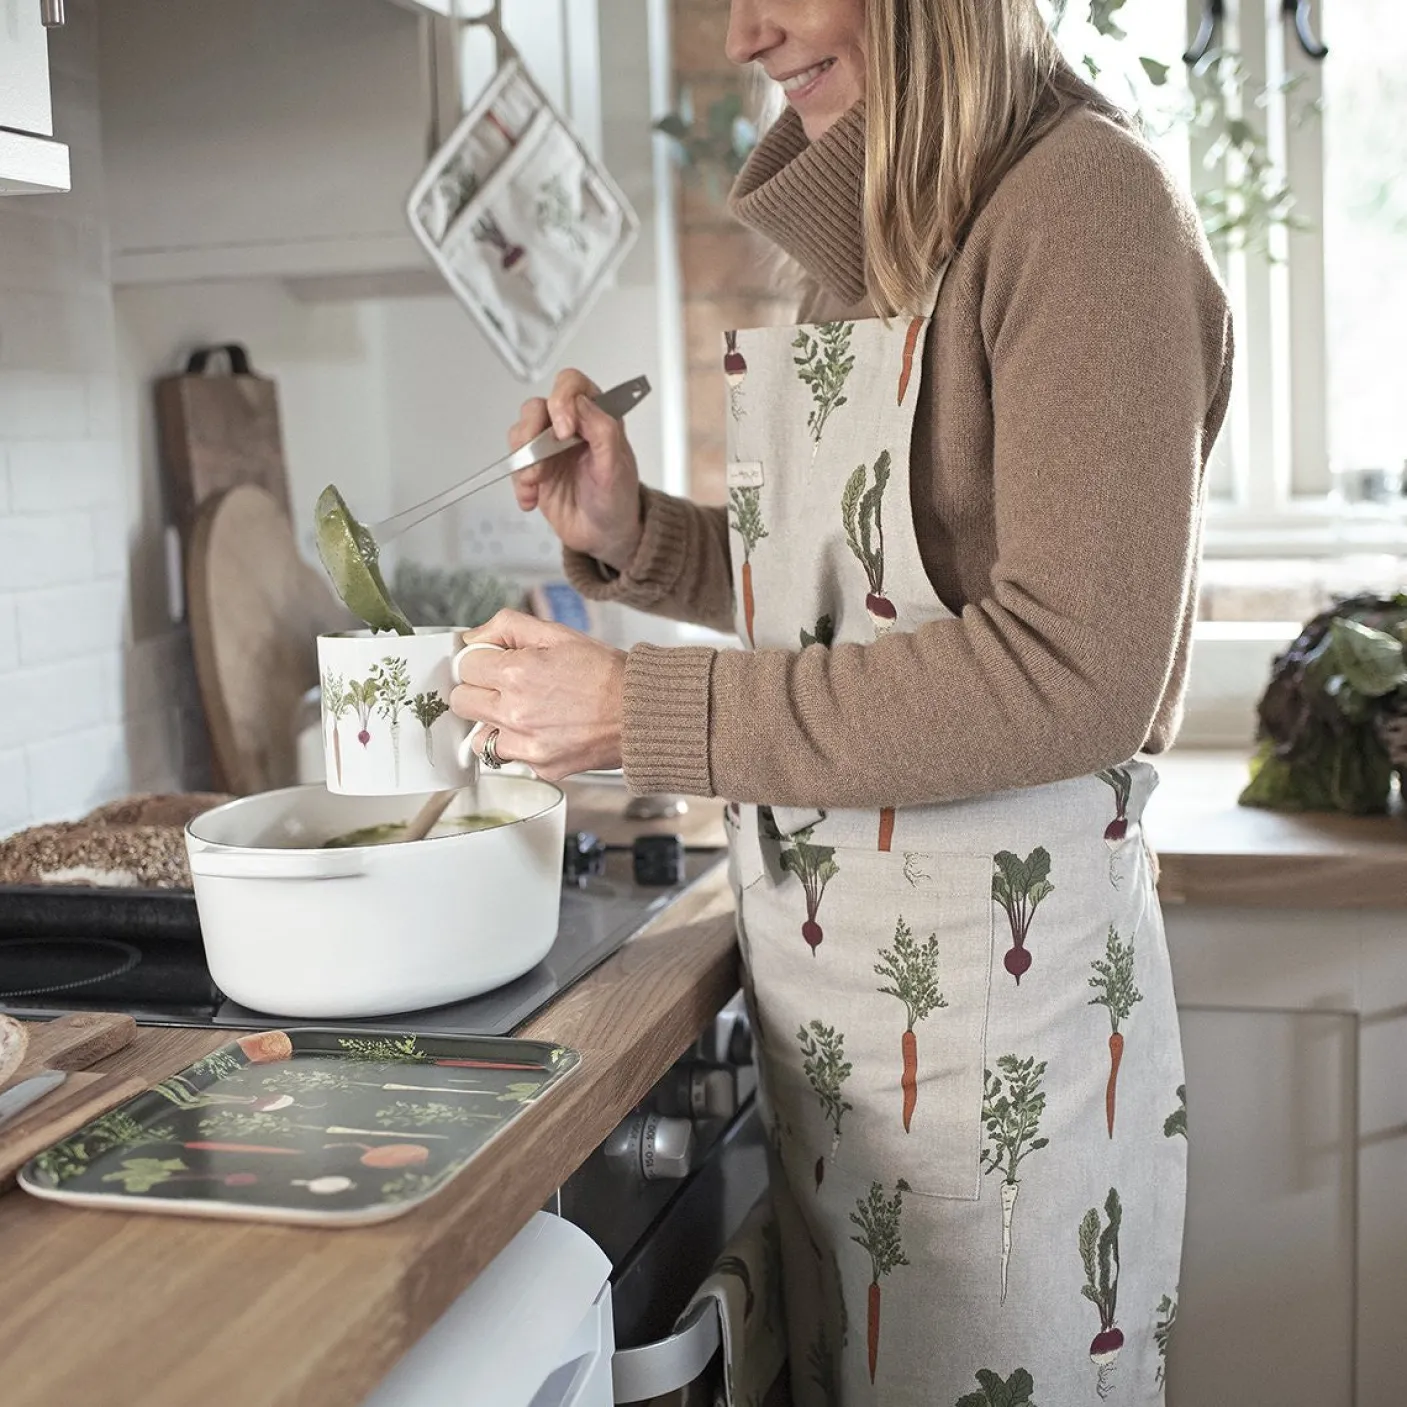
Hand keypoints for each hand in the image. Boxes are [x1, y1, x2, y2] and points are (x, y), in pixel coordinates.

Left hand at [451, 609, 626, 781]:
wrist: (642, 714)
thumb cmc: (606, 674)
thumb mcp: (558, 633)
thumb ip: (507, 626)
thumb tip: (472, 637)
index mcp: (516, 674)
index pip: (465, 666)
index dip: (480, 661)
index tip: (494, 664)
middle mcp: (515, 713)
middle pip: (462, 702)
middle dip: (479, 691)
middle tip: (506, 687)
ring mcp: (526, 745)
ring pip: (479, 736)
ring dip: (495, 724)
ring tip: (527, 712)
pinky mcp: (540, 767)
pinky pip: (511, 757)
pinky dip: (522, 745)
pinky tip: (547, 730)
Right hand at [510, 369, 643, 571]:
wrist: (605, 535)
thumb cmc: (618, 499)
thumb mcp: (617, 467)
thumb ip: (603, 431)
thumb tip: (581, 405)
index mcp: (596, 416)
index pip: (571, 385)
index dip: (562, 401)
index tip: (564, 431)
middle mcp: (570, 427)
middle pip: (536, 407)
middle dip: (532, 432)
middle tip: (541, 459)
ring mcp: (549, 447)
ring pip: (520, 432)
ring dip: (523, 460)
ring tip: (536, 482)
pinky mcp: (535, 468)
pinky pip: (514, 465)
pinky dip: (519, 483)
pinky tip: (533, 497)